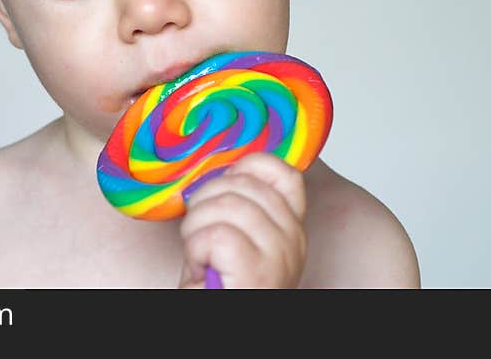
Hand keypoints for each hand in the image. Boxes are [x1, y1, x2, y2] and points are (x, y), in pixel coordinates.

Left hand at [177, 152, 307, 288]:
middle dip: (205, 199)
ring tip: (198, 250)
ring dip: (196, 225)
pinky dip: (196, 246)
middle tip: (198, 229)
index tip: (223, 186)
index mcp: (289, 226)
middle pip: (244, 184)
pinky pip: (218, 235)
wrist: (218, 323)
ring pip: (229, 206)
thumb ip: (236, 204)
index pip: (284, 172)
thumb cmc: (219, 287)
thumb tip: (219, 167)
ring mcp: (280, 257)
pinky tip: (201, 264)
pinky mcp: (258, 275)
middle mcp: (294, 239)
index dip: (247, 167)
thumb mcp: (234, 236)